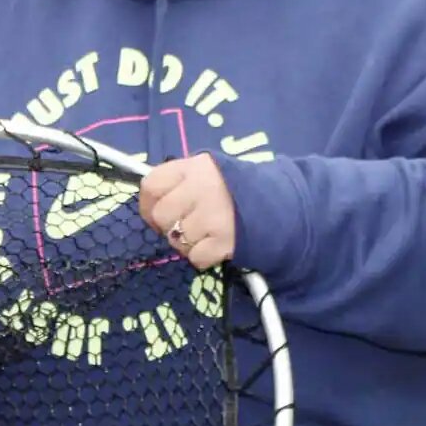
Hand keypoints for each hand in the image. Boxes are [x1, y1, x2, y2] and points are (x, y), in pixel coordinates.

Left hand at [138, 153, 235, 269]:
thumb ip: (177, 182)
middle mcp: (202, 188)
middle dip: (168, 226)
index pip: (151, 185)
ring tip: (204, 234)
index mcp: (194, 167)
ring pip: (177, 240)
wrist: (277, 203)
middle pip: (161, 216)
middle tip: (185, 225)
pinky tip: (214, 245)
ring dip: (186, 243)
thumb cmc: (231, 188)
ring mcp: (214, 216)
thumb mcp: (204, 171)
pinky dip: (202, 257)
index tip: (156, 212)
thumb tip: (150, 207)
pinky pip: (196, 258)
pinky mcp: (225, 242)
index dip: (148, 204)